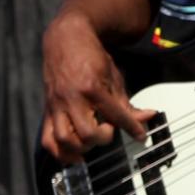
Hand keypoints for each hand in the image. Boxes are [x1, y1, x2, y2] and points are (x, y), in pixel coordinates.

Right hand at [41, 11, 152, 161]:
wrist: (66, 40)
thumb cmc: (91, 57)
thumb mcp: (114, 77)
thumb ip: (127, 103)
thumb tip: (147, 117)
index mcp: (92, 87)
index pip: (115, 115)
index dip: (132, 128)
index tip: (140, 136)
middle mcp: (72, 98)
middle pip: (87, 133)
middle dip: (102, 138)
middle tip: (108, 131)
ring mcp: (57, 106)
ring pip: (64, 139)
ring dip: (81, 149)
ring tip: (91, 144)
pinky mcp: (48, 111)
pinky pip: (47, 139)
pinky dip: (60, 152)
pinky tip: (73, 154)